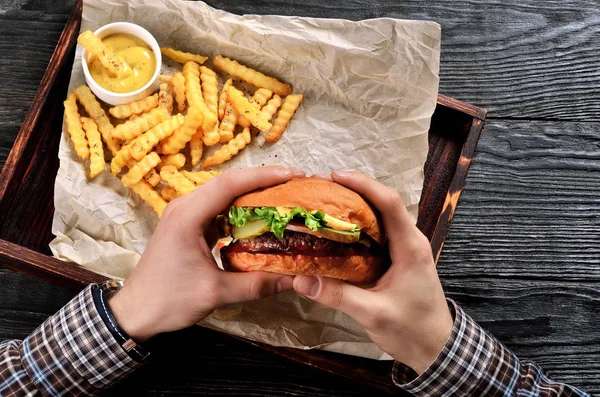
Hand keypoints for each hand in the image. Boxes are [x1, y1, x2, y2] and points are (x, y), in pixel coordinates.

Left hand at [109, 166, 303, 341]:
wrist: (135, 312)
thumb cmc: (168, 300)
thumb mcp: (215, 293)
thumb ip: (255, 285)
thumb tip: (292, 279)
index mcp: (187, 216)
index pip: (230, 184)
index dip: (264, 176)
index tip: (293, 175)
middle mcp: (185, 207)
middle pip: (228, 182)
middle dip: (263, 181)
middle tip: (295, 185)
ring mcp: (184, 214)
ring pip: (224, 194)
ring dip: (252, 193)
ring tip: (283, 197)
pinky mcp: (187, 225)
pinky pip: (218, 209)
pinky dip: (241, 209)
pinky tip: (260, 218)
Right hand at [293, 171, 452, 374]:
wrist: (436, 348)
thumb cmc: (412, 330)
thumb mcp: (373, 313)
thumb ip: (337, 295)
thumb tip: (299, 279)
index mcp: (410, 247)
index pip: (389, 203)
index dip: (364, 185)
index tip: (336, 176)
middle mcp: (409, 241)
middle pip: (381, 204)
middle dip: (352, 191)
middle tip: (319, 188)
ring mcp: (403, 249)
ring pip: (378, 218)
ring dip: (352, 207)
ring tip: (321, 203)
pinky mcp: (396, 259)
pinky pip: (375, 234)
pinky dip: (354, 227)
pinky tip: (333, 230)